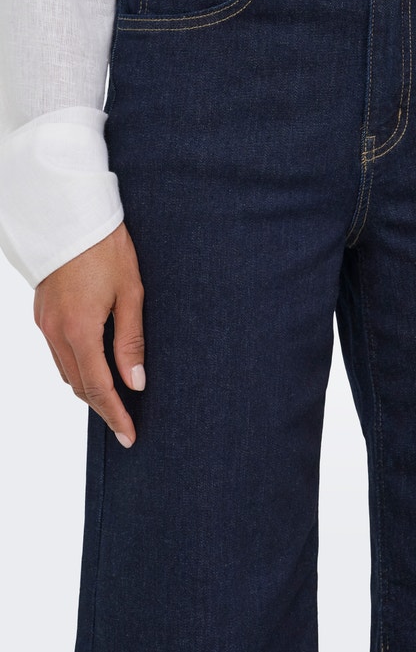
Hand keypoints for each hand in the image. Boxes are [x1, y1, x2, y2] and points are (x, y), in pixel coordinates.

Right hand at [33, 222, 144, 446]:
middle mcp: (55, 331)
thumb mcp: (131, 293)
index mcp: (80, 329)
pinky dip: (76, 367)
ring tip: (115, 400)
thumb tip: (137, 382)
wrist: (72, 215)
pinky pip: (58, 353)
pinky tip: (95, 368)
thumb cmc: (107, 248)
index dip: (115, 414)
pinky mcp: (42, 314)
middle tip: (126, 424)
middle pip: (78, 385)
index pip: (98, 387)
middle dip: (102, 407)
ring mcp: (44, 323)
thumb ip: (132, 341)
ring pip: (66, 371)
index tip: (129, 436)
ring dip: (88, 388)